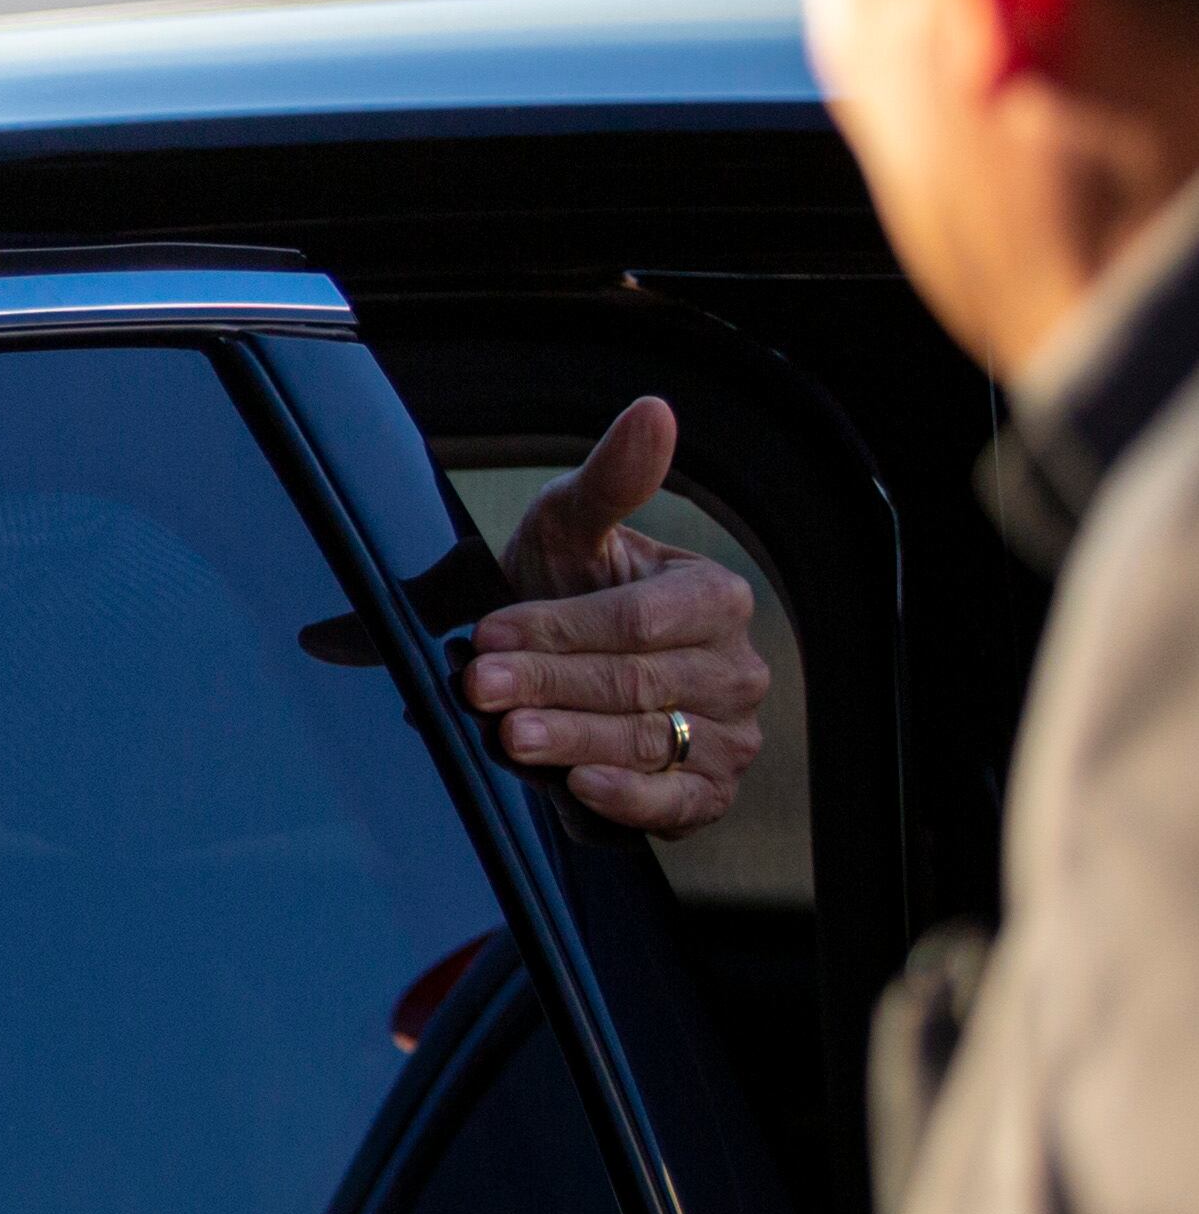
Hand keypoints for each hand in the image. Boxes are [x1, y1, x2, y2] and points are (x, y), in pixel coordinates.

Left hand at [464, 398, 770, 834]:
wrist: (555, 660)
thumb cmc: (567, 583)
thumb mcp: (573, 525)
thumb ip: (611, 479)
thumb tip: (654, 410)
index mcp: (714, 599)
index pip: (637, 620)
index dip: (560, 627)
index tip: (488, 630)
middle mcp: (735, 670)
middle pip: (636, 682)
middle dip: (550, 683)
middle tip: (479, 687)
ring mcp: (728, 736)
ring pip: (647, 741)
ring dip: (574, 739)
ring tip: (511, 736)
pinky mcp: (706, 793)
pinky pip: (677, 804)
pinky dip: (631, 798)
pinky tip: (582, 786)